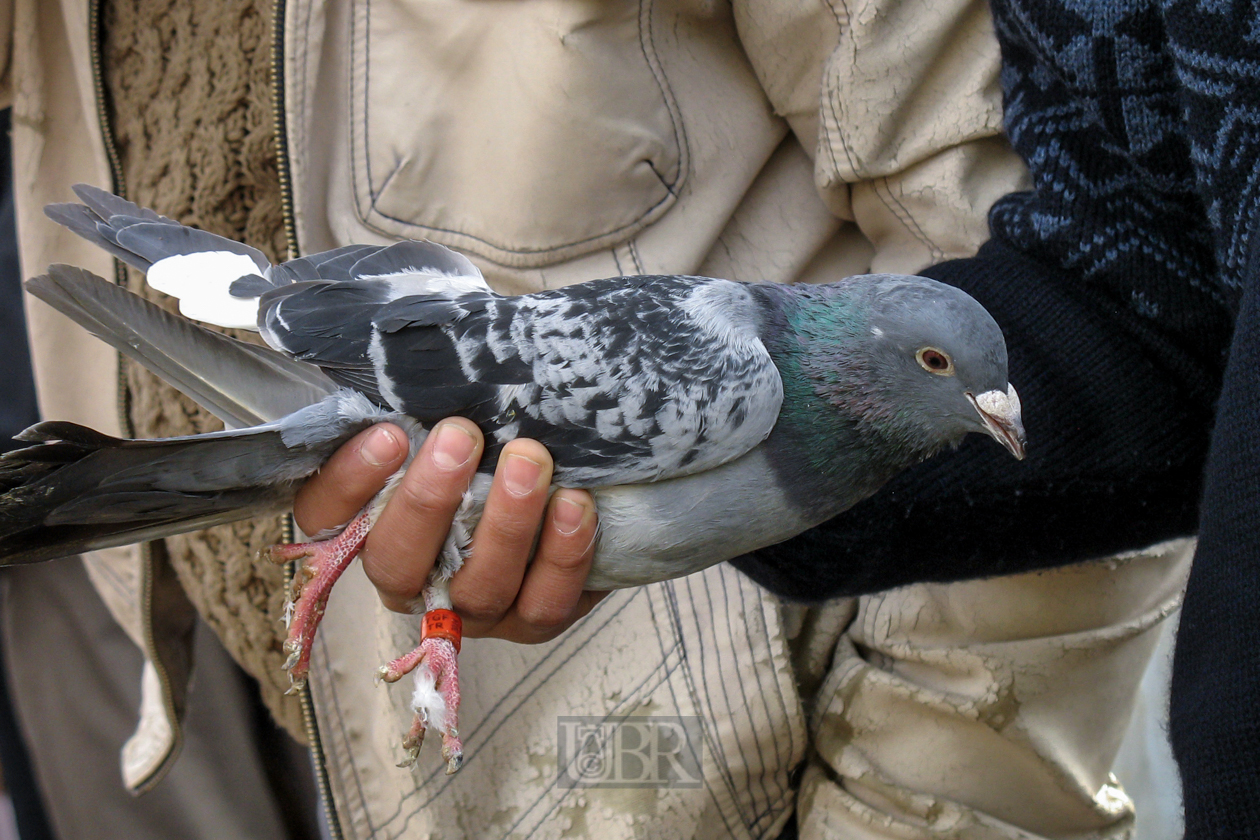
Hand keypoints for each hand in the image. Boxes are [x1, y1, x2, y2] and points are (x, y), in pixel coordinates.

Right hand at [292, 420, 603, 642]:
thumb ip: (421, 390)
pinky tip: (574, 503)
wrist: (568, 476)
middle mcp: (413, 578)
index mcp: (369, 525)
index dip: (348, 480)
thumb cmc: (491, 437)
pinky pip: (544, 604)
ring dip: (506, 522)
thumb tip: (416, 340)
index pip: (327, 515)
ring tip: (529, 460)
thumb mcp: (447, 408)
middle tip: (461, 437)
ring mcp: (474, 607)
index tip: (389, 432)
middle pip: (397, 561)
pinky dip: (562, 554)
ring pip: (478, 587)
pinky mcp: (534, 619)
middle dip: (429, 501)